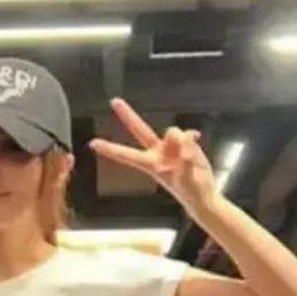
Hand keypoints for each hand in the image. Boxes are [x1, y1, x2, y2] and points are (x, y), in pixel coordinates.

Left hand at [89, 98, 219, 214]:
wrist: (203, 194)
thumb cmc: (191, 191)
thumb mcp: (187, 178)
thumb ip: (185, 158)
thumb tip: (184, 141)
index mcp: (152, 165)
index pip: (127, 155)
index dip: (110, 149)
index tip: (93, 143)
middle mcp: (158, 153)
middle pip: (139, 130)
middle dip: (127, 115)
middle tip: (114, 101)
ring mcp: (170, 147)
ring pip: (172, 132)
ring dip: (182, 140)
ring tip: (190, 157)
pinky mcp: (184, 143)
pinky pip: (186, 134)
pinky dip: (192, 137)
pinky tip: (196, 140)